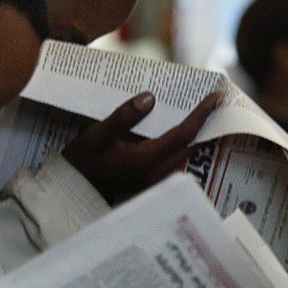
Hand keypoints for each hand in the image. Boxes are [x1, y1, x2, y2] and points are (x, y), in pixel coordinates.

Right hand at [62, 90, 221, 203]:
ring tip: (200, 112)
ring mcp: (153, 179)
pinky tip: (176, 129)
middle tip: (212, 101)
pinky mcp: (149, 180)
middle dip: (203, 123)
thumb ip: (123, 117)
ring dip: (193, 134)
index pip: (182, 135)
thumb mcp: (96, 135)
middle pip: (190, 146)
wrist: (72, 190)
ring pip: (184, 155)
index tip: (216, 97)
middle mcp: (155, 173)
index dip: (201, 115)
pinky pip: (173, 160)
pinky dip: (180, 144)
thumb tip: (150, 98)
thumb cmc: (81, 162)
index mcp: (145, 160)